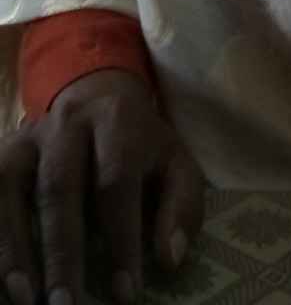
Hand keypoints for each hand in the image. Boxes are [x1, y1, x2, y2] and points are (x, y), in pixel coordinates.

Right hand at [0, 70, 204, 304]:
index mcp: (118, 120)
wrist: (98, 97)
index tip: (125, 293)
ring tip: (26, 299)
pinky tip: (2, 277)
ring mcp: (28, 137)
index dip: (120, 239)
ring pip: (11, 188)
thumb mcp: (176, 165)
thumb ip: (181, 207)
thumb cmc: (140, 147)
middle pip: (60, 186)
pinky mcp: (2, 152)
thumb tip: (170, 259)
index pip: (116, 181)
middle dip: (62, 251)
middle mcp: (68, 123)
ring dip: (14, 249)